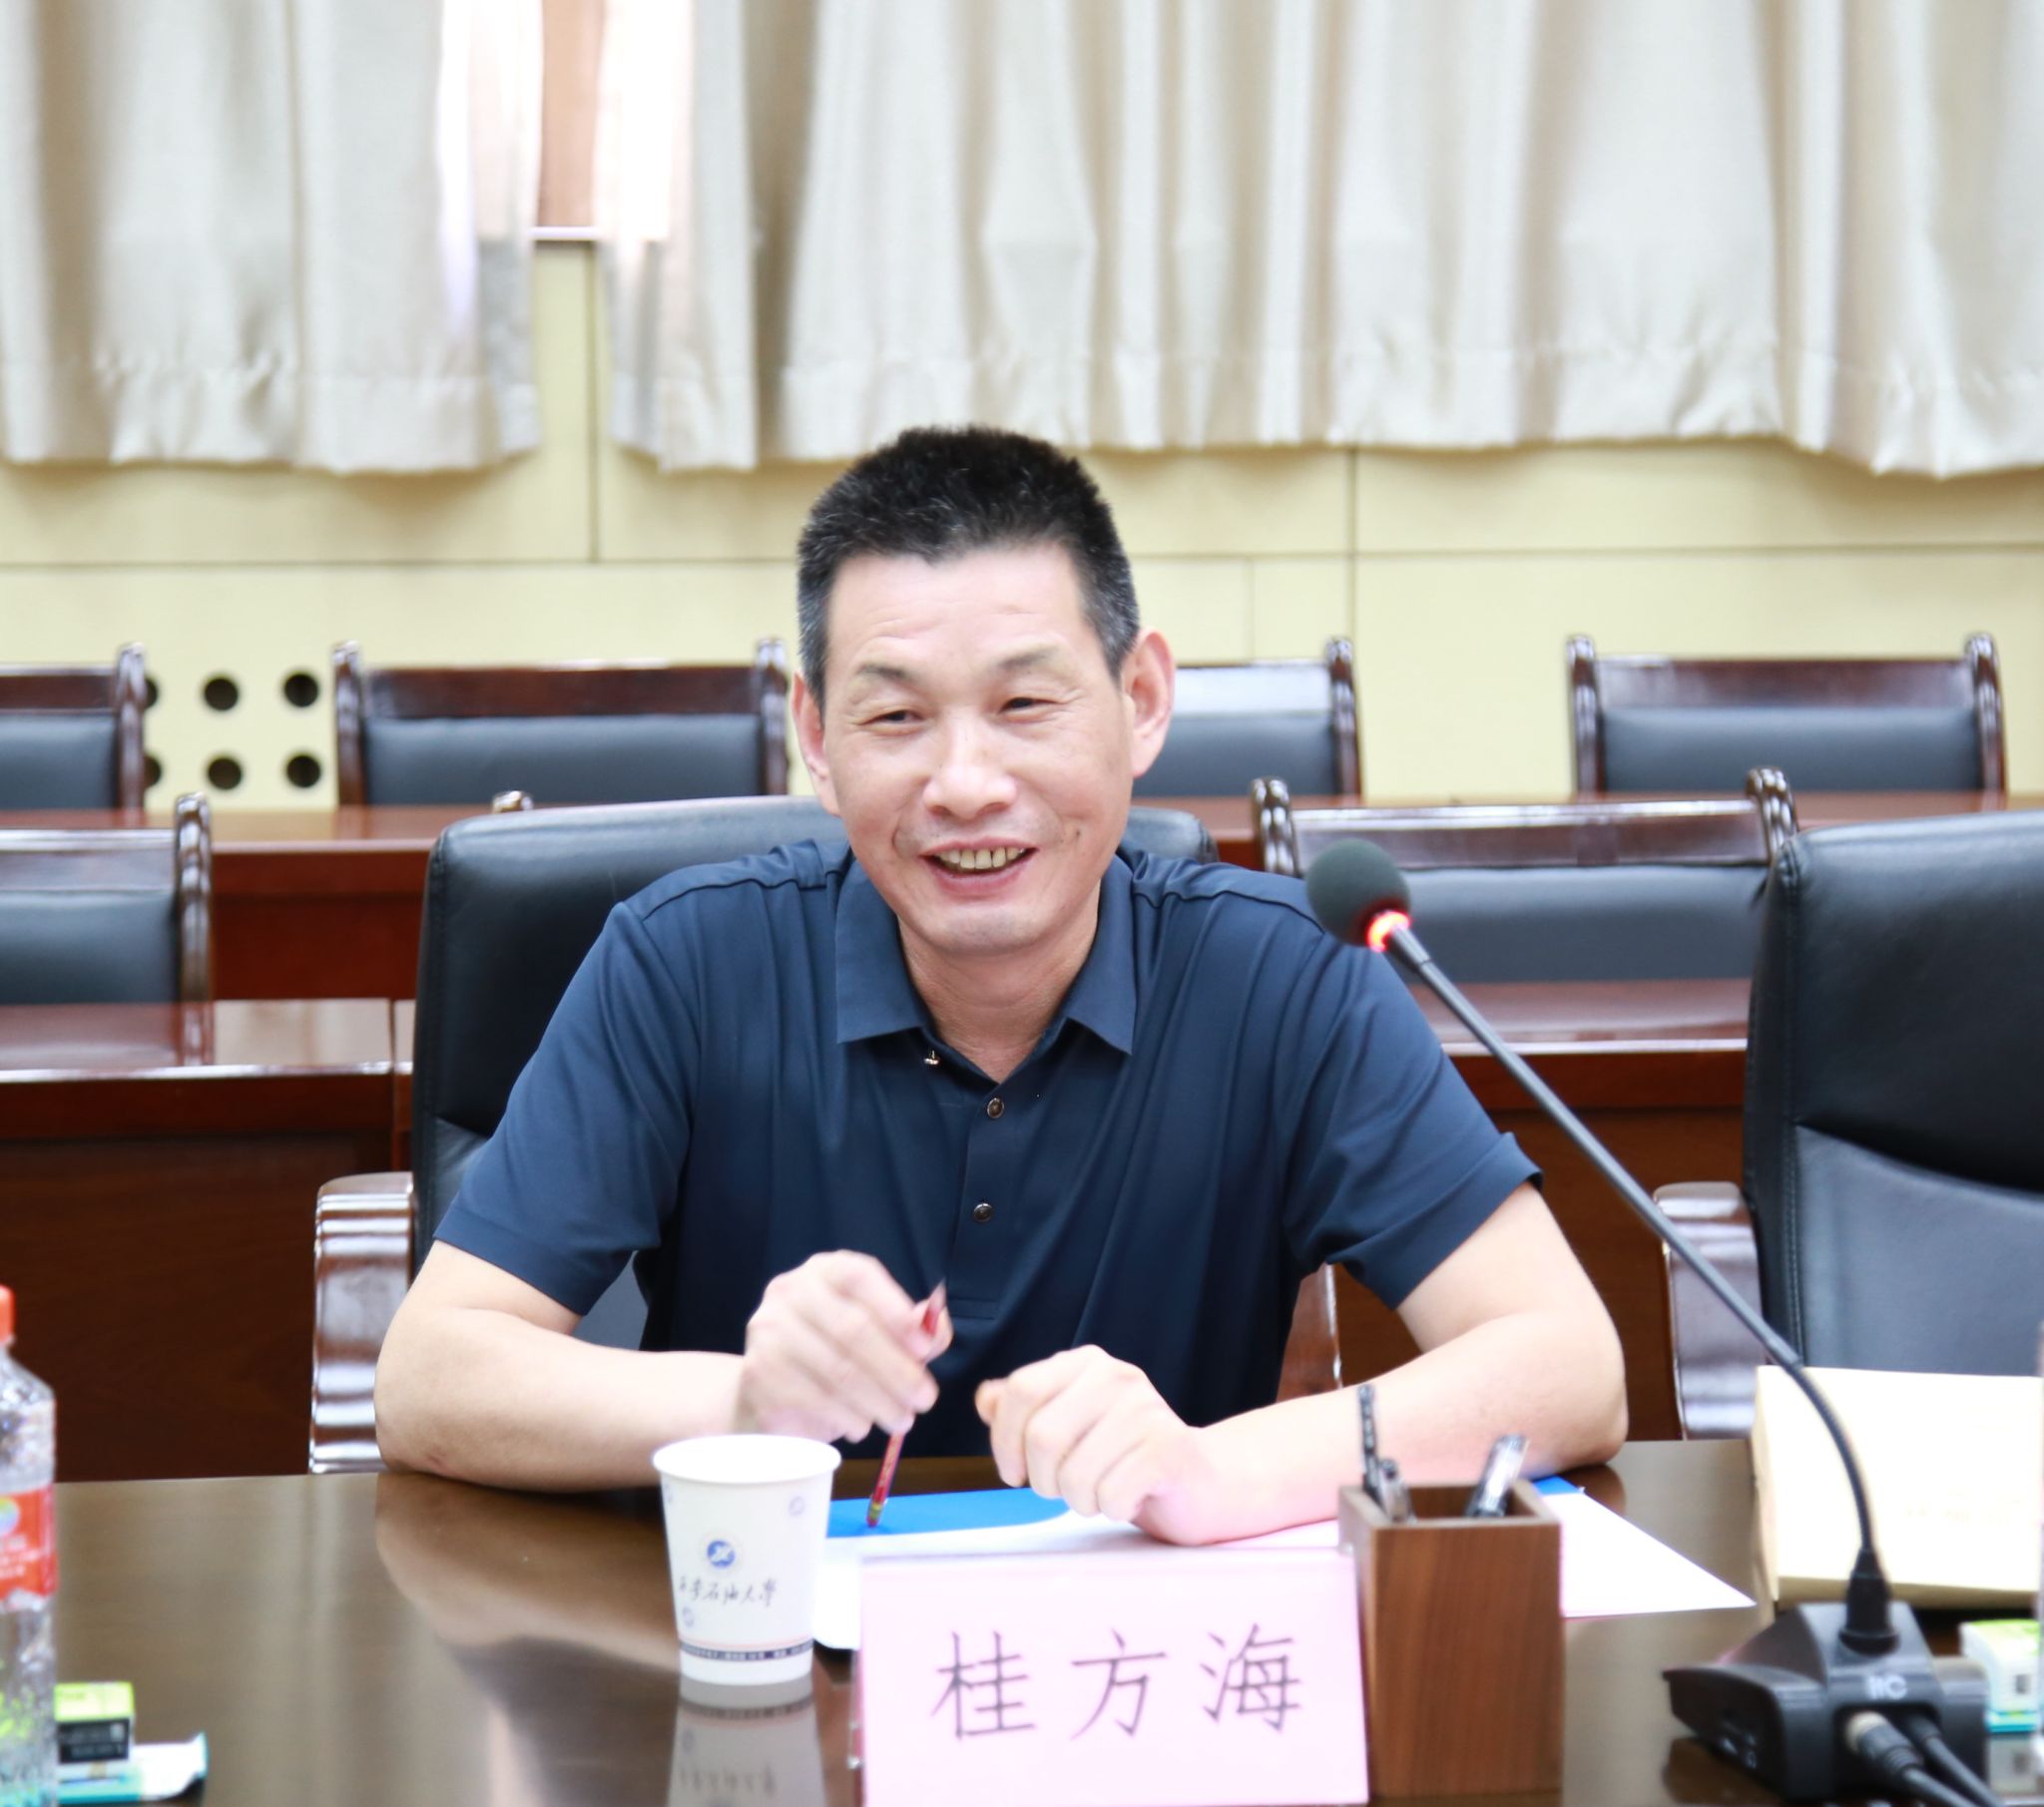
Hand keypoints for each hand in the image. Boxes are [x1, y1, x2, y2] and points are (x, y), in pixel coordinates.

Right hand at [736, 1254, 950, 1443]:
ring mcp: (769, 1329)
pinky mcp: (758, 1372)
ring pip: (836, 1369)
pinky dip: (845, 1417)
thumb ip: (912, 1330)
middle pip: (852, 1328)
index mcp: (826, 1270)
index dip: (896, 1311)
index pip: (860, 1276)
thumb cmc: (834, 1353)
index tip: (925, 1349)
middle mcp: (791, 1290)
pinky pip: (812, 1398)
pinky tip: (862, 1426)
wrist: (770, 1386)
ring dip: (878, 1401)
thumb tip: (935, 1329)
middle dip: (896, 1369)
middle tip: (925, 1400)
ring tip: (901, 1421)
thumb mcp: (879, 1334)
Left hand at [974, 1346, 1224, 1543]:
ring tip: (1102, 1491)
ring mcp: (1147, 1409)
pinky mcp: (1169, 1449)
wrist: (1197, 1481)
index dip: (1004, 1439)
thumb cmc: (1120, 1456)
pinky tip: (1130, 1497)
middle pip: (1042, 1436)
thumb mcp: (1067, 1426)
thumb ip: (1023, 1410)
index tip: (1014, 1472)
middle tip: (1062, 1489)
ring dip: (1079, 1501)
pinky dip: (1112, 1509)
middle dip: (1042, 1480)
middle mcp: (1117, 1375)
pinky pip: (1110, 1495)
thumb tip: (985, 1399)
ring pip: (1074, 1474)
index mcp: (1085, 1363)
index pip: (1020, 1390)